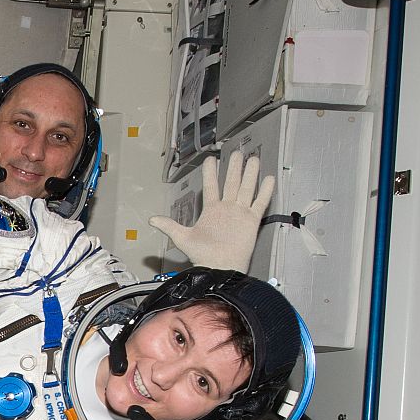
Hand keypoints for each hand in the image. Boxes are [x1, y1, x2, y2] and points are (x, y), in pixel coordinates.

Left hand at [148, 149, 273, 272]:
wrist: (219, 267)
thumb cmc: (202, 255)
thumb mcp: (182, 238)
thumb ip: (169, 226)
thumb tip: (151, 220)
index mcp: (211, 210)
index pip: (211, 185)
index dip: (210, 172)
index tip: (211, 159)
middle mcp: (226, 208)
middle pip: (231, 182)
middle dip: (234, 167)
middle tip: (237, 152)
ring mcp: (240, 213)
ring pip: (246, 188)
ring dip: (250, 174)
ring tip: (253, 159)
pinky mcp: (251, 220)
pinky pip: (259, 202)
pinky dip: (265, 191)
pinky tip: (269, 178)